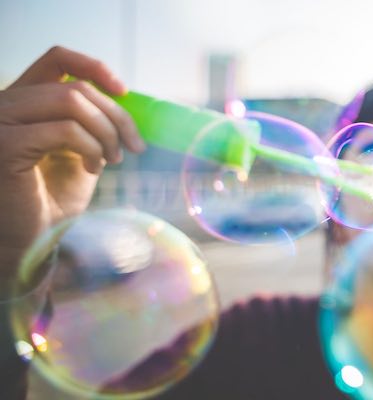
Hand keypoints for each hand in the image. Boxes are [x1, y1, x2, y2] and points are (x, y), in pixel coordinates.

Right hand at [0, 46, 145, 284]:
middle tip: (134, 147)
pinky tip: (94, 168)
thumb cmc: (52, 200)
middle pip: (75, 86)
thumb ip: (93, 123)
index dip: (94, 67)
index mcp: (23, 101)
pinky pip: (65, 130)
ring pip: (73, 102)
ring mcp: (0, 123)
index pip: (57, 59)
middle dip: (116, 115)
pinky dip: (91, 147)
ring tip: (113, 159)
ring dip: (107, 131)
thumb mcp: (81, 152)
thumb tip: (127, 100)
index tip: (124, 92)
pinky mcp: (5, 145)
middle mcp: (5, 105)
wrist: (29, 242)